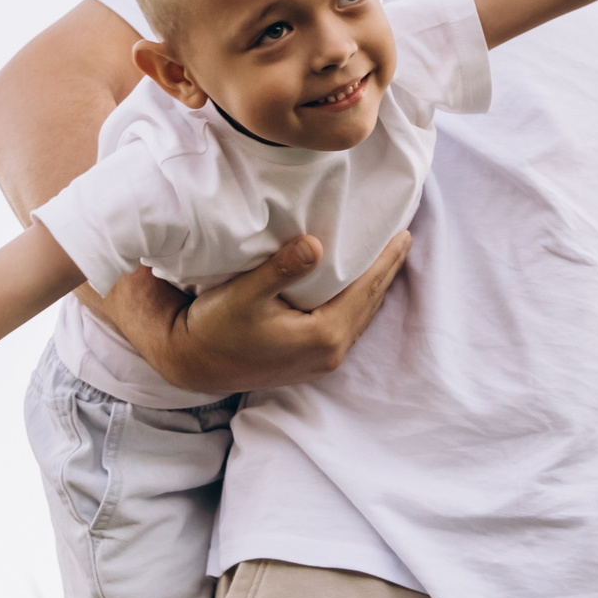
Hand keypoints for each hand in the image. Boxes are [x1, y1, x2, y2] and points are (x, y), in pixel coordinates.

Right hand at [105, 231, 412, 395]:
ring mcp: (322, 360)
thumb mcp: (244, 294)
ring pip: (360, 316)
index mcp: (323, 336)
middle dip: (387, 270)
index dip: (385, 261)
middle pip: (369, 303)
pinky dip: (358, 302)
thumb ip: (281, 268)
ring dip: (374, 287)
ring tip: (388, 259)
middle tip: (405, 238)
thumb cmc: (215, 327)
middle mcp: (330, 353)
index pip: (365, 290)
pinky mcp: (311, 361)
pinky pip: (347, 325)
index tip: (404, 233)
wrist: (192, 364)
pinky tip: (359, 289)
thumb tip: (315, 244)